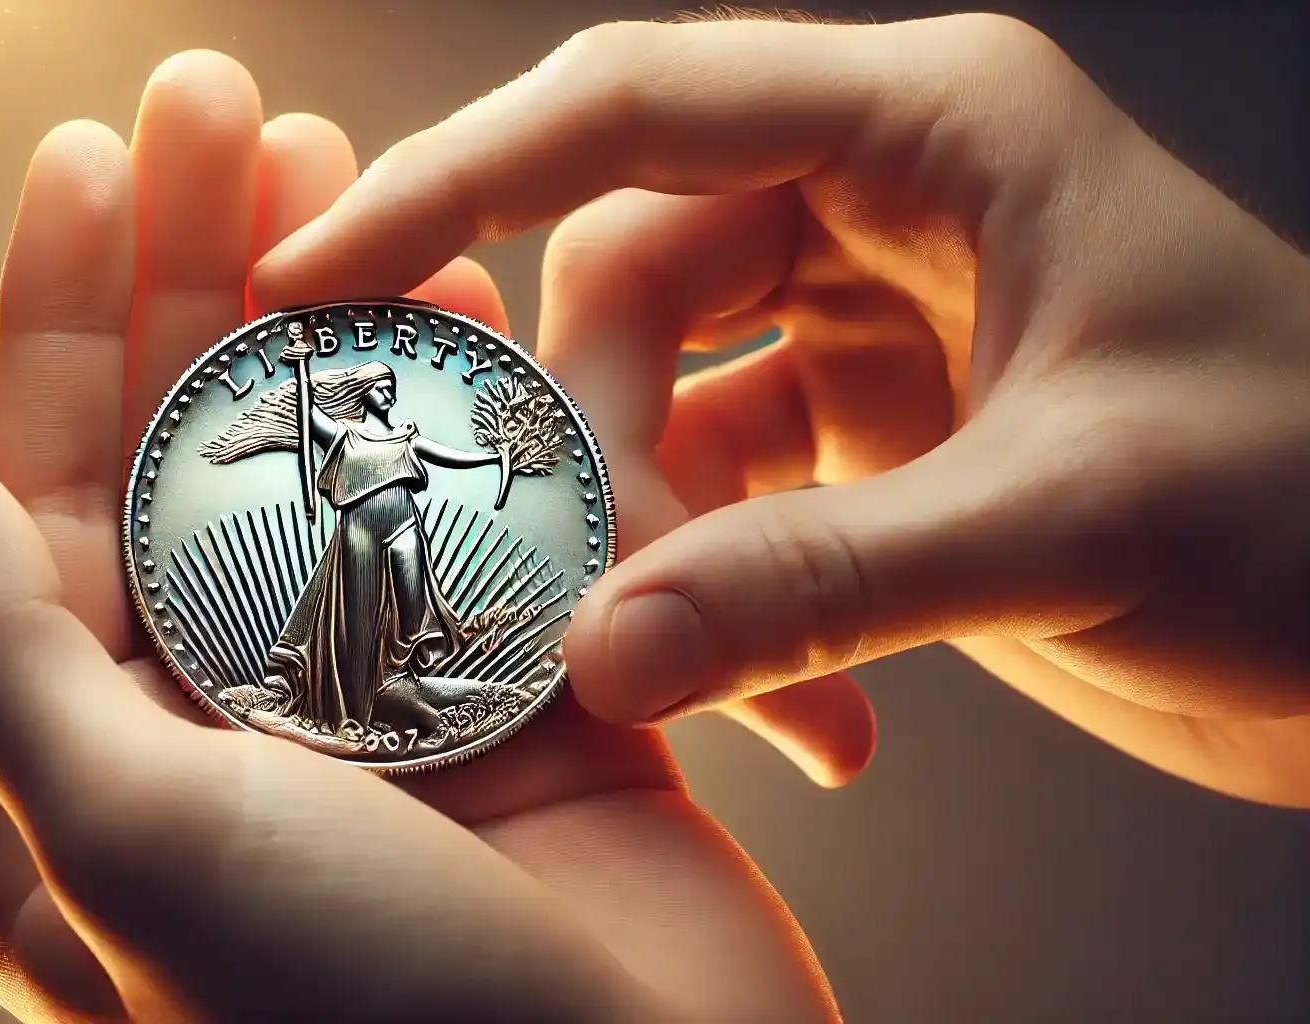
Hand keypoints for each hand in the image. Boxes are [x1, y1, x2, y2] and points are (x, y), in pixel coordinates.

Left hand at [0, 52, 835, 1022]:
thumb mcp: (134, 843)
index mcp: (91, 769)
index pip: (43, 501)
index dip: (59, 320)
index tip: (90, 158)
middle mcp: (223, 732)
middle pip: (196, 457)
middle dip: (203, 276)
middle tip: (228, 104)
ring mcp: (377, 714)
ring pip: (340, 470)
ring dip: (342, 319)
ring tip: (348, 168)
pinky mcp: (519, 705)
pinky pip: (482, 523)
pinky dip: (476, 410)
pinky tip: (470, 294)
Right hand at [251, 13, 1309, 806]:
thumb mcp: (1073, 523)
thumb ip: (824, 581)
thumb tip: (603, 653)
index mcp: (930, 129)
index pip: (633, 110)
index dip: (456, 179)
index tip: (321, 279)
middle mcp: (878, 199)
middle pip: (626, 270)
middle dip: (588, 433)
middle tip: (578, 579)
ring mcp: (865, 315)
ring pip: (660, 392)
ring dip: (658, 536)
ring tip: (703, 666)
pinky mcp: (867, 428)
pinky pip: (724, 486)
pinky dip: (723, 593)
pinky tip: (794, 712)